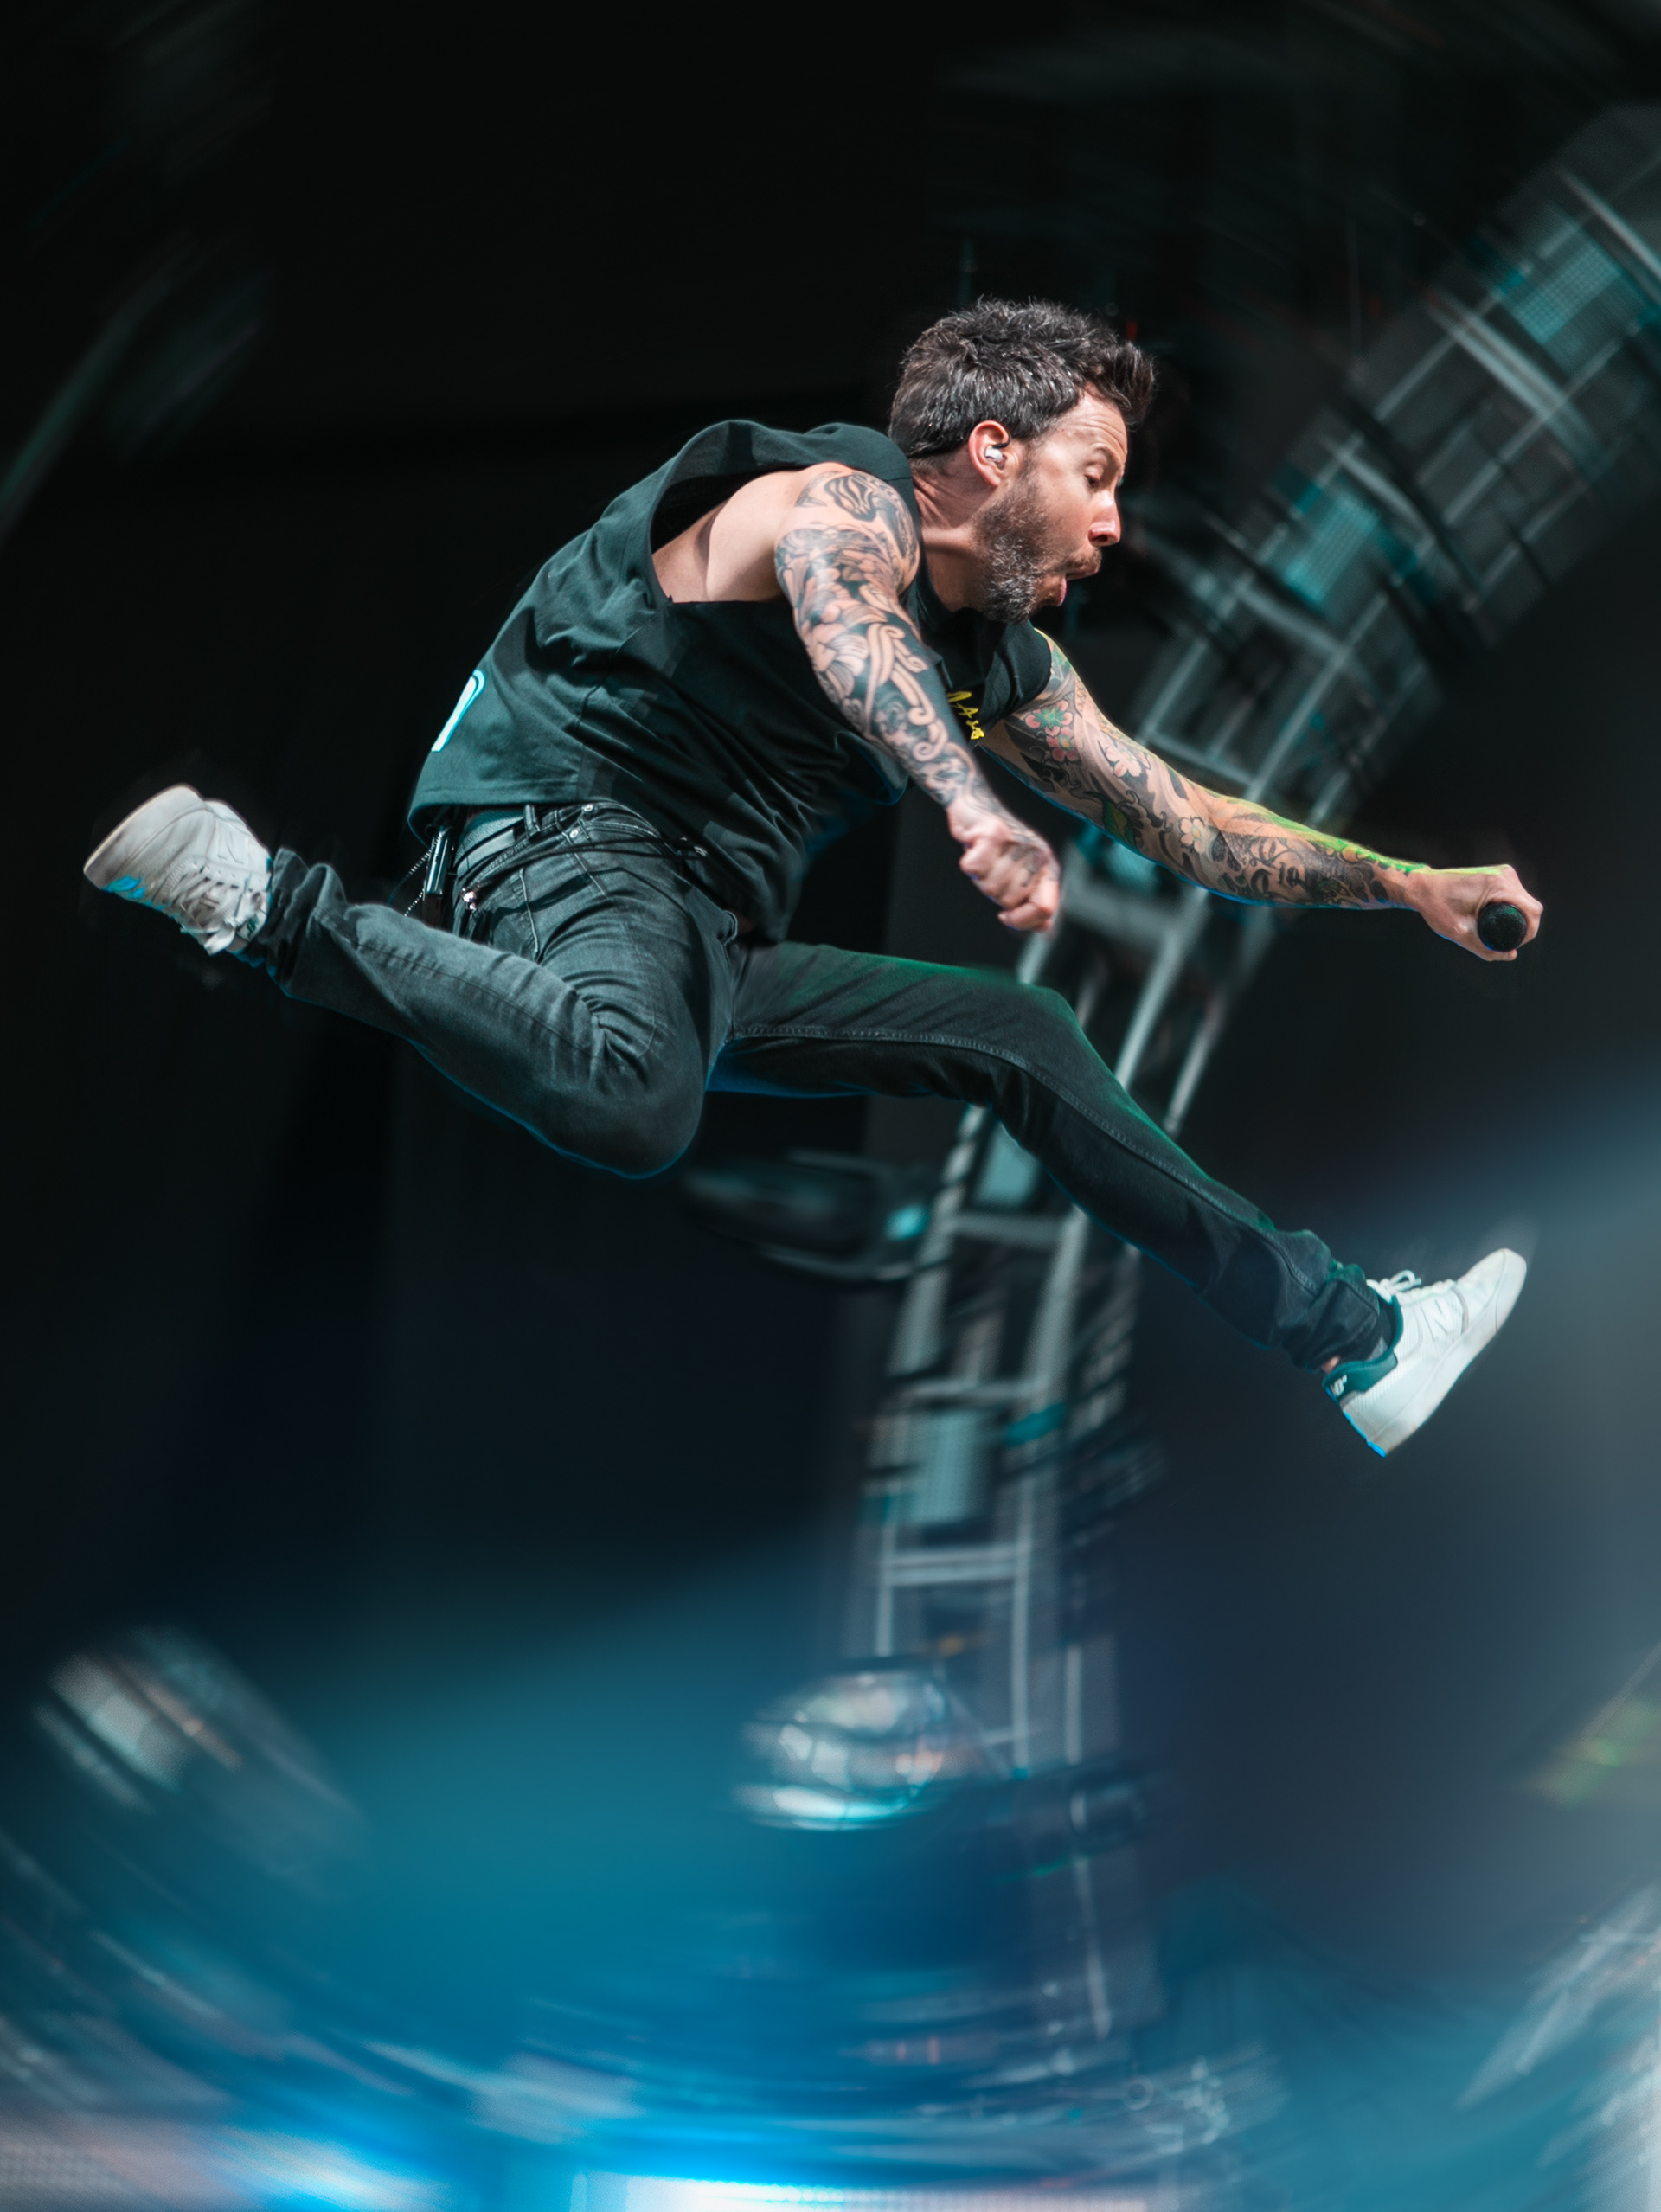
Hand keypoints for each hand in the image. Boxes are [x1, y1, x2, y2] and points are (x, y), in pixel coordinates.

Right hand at [946, 796, 1061, 932]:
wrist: (975, 808)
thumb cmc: (997, 847)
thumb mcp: (1019, 876)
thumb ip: (1033, 901)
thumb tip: (1044, 928)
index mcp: (1047, 867)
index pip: (1044, 908)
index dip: (1022, 920)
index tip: (1006, 916)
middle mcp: (1037, 855)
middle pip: (1010, 901)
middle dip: (994, 893)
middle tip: (992, 870)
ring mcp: (1017, 843)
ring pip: (990, 887)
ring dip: (980, 878)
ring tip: (984, 859)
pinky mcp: (993, 832)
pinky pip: (974, 869)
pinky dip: (968, 862)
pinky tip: (973, 849)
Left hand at [1406, 863, 1542, 961]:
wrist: (1423, 888)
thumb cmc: (1437, 908)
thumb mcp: (1460, 933)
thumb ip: (1485, 949)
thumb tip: (1511, 955)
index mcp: (1498, 885)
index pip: (1532, 911)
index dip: (1530, 932)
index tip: (1516, 944)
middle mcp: (1504, 875)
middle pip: (1531, 906)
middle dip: (1524, 926)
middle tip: (1505, 941)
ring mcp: (1502, 872)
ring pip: (1524, 900)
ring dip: (1518, 917)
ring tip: (1497, 931)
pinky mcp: (1497, 874)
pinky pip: (1514, 895)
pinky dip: (1511, 908)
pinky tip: (1498, 919)